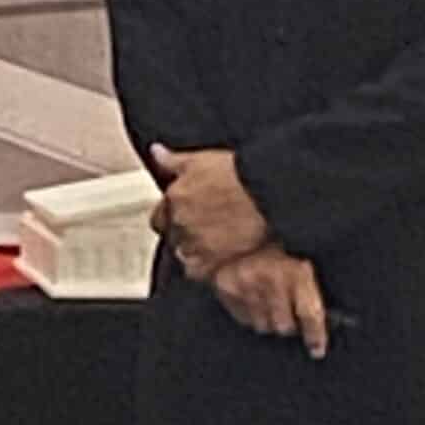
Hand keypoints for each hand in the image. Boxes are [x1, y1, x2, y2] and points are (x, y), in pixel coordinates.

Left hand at [150, 143, 268, 279]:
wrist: (267, 193)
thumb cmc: (240, 174)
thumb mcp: (201, 160)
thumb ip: (174, 160)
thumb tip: (156, 152)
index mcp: (174, 198)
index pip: (160, 217)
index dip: (173, 216)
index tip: (188, 215)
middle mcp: (180, 222)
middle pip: (172, 236)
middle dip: (183, 233)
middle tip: (206, 227)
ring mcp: (194, 243)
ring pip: (183, 254)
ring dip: (194, 250)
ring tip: (216, 241)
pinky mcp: (211, 261)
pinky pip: (198, 272)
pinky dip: (204, 267)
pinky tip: (219, 258)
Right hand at [209, 244, 331, 358]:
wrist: (236, 242)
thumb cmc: (275, 255)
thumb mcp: (299, 267)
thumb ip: (310, 294)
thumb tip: (325, 324)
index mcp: (296, 272)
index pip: (309, 313)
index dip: (316, 335)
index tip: (317, 350)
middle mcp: (273, 281)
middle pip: (285, 326)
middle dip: (289, 326)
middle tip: (287, 314)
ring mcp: (249, 288)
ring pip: (265, 327)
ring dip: (269, 321)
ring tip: (268, 303)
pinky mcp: (231, 294)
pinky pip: (247, 321)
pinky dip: (252, 316)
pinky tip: (253, 302)